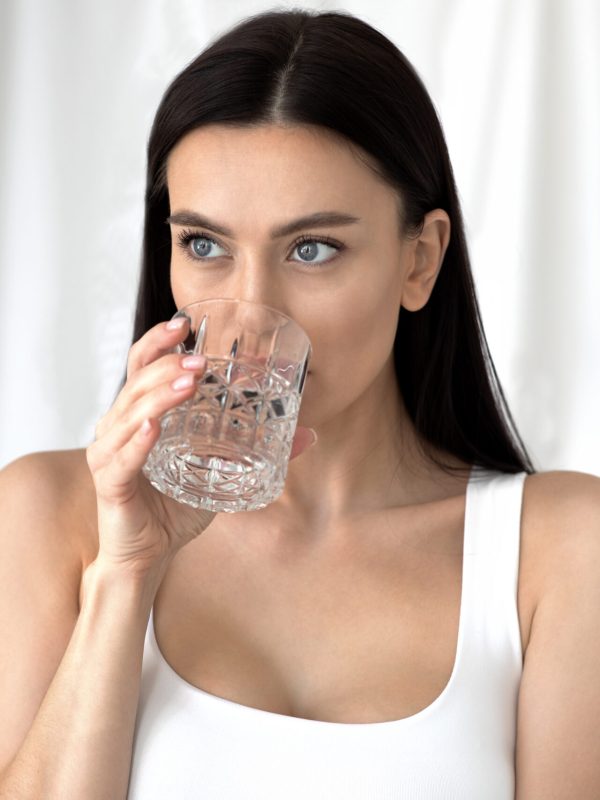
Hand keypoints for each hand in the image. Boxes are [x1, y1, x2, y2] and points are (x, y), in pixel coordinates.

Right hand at [86, 318, 316, 577]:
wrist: (150, 554)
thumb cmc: (176, 508)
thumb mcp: (223, 472)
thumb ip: (259, 450)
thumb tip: (310, 435)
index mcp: (142, 414)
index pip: (143, 366)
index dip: (159, 341)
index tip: (183, 323)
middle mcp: (120, 426)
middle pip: (136, 381)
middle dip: (167, 365)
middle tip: (200, 361)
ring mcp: (110, 453)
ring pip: (128, 413)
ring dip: (159, 396)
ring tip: (188, 383)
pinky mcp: (110, 483)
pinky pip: (122, 458)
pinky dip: (136, 442)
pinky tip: (152, 428)